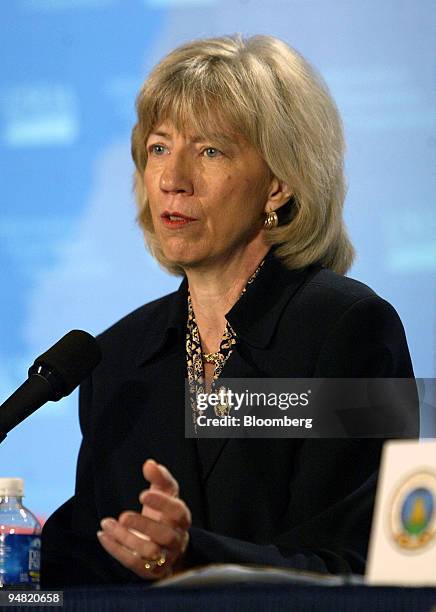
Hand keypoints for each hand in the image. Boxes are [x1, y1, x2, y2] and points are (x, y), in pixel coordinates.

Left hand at [97, 459, 190, 580]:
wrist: (165, 546)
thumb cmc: (164, 515)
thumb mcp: (164, 494)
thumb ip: (159, 477)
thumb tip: (150, 463)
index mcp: (182, 518)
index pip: (178, 511)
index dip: (162, 503)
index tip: (142, 494)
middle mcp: (177, 539)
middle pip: (164, 535)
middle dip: (143, 525)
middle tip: (123, 516)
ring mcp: (166, 557)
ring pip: (149, 552)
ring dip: (125, 538)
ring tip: (107, 523)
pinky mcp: (152, 571)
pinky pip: (134, 563)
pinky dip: (116, 550)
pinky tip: (103, 535)